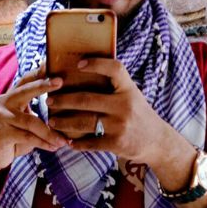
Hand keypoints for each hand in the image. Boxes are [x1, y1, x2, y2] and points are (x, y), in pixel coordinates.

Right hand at [0, 65, 68, 186]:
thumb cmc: (16, 136)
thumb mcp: (28, 120)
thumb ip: (39, 110)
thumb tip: (67, 103)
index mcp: (12, 96)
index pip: (27, 79)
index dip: (39, 71)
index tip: (53, 63)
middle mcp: (5, 102)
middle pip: (26, 91)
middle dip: (44, 85)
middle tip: (60, 81)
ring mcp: (1, 117)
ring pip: (31, 122)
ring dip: (50, 132)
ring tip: (64, 140)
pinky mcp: (2, 133)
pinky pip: (27, 137)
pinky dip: (43, 143)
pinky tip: (54, 147)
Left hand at [46, 58, 168, 165]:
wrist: (157, 141)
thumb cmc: (138, 114)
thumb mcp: (131, 95)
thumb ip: (114, 86)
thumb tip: (84, 70)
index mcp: (128, 89)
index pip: (114, 69)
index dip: (96, 64)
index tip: (78, 63)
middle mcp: (125, 105)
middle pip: (86, 99)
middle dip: (63, 100)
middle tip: (49, 100)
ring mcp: (120, 125)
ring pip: (84, 122)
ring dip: (64, 122)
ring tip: (52, 120)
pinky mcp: (116, 143)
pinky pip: (90, 143)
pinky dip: (76, 143)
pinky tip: (67, 141)